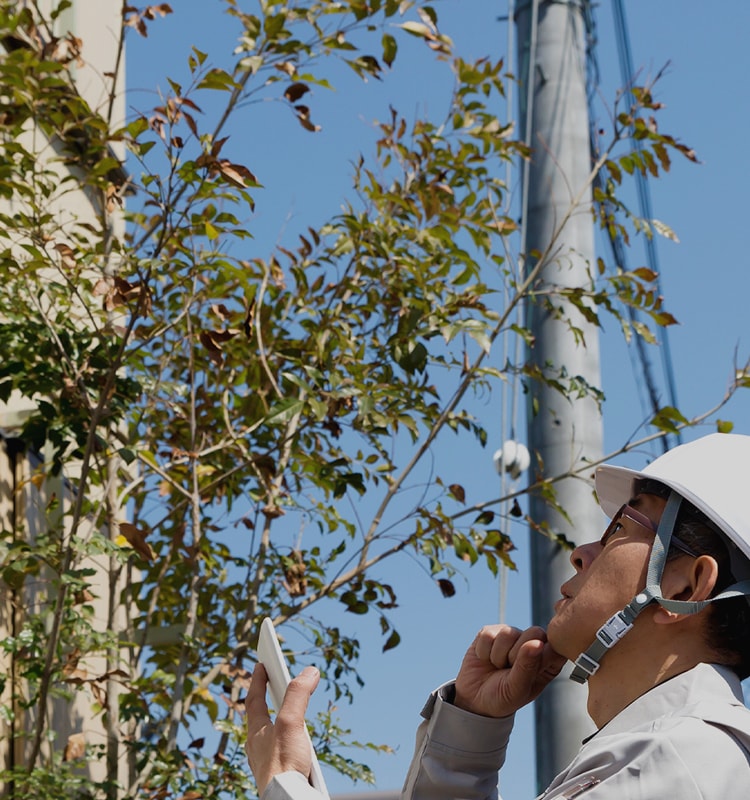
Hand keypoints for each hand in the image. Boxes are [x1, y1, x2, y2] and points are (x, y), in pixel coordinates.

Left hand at [244, 663, 319, 794]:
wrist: (287, 799)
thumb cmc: (283, 765)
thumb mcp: (290, 722)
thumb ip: (298, 695)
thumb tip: (309, 671)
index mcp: (256, 733)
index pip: (254, 699)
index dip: (258, 680)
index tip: (260, 664)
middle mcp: (258, 747)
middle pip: (261, 716)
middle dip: (267, 698)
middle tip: (272, 683)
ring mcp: (268, 762)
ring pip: (271, 734)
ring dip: (280, 720)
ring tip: (291, 712)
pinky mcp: (279, 774)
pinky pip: (282, 751)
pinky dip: (289, 740)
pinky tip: (300, 747)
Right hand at [454, 624, 565, 717]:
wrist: (474, 699)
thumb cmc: (503, 697)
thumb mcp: (517, 690)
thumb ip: (528, 667)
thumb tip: (537, 643)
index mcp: (548, 660)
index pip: (556, 646)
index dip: (541, 657)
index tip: (528, 673)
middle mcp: (533, 642)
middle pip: (535, 632)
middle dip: (517, 655)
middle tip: (510, 670)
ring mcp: (513, 635)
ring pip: (508, 633)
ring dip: (498, 656)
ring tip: (498, 666)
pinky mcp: (492, 631)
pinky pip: (488, 634)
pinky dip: (484, 652)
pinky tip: (486, 660)